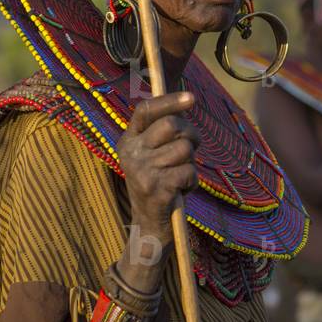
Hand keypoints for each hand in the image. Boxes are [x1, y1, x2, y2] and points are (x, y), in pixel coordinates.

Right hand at [117, 91, 199, 247]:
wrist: (150, 225)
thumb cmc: (159, 182)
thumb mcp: (153, 154)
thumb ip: (164, 130)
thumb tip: (185, 100)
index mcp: (128, 140)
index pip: (146, 110)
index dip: (169, 100)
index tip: (191, 97)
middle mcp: (131, 153)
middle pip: (171, 125)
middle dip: (190, 134)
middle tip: (191, 149)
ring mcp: (141, 171)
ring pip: (184, 149)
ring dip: (191, 163)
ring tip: (180, 176)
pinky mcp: (155, 189)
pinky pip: (188, 172)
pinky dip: (192, 182)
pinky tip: (180, 190)